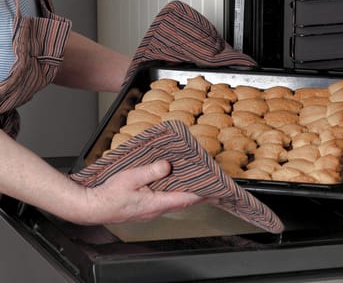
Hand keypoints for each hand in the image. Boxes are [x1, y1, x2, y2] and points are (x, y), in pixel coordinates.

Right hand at [80, 160, 202, 223]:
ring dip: (188, 194)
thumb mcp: (130, 178)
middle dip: (200, 194)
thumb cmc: (108, 195)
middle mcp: (155, 209)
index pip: (185, 199)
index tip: (215, 190)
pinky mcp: (144, 208)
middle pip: (183, 202)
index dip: (202, 194)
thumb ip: (150, 171)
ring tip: (198, 185)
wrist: (92, 207)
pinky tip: (175, 186)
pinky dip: (175, 194)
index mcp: (155, 203)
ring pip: (175, 202)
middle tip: (212, 187)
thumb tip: (167, 165)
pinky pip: (165, 201)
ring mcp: (150, 211)